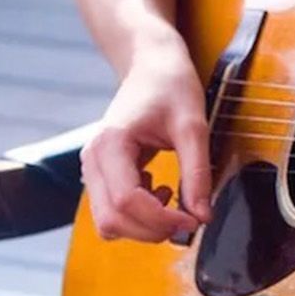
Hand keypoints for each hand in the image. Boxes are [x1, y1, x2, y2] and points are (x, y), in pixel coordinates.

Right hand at [80, 36, 211, 242]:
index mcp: (111, 144)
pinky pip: (113, 211)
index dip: (161, 220)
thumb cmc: (171, 87)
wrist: (152, 65)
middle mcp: (93, 159)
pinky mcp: (101, 174)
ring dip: (144, 225)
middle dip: (152, 230)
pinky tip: (160, 190)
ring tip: (172, 199)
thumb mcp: (193, 127)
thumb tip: (202, 216)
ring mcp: (92, 168)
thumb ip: (197, 173)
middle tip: (188, 218)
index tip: (193, 219)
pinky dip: (138, 214)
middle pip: (112, 220)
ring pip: (109, 222)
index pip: (127, 201)